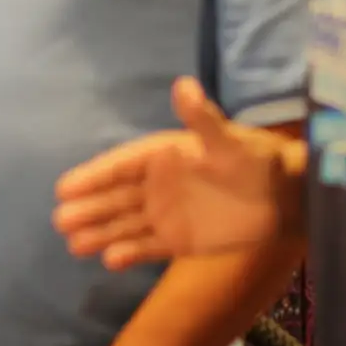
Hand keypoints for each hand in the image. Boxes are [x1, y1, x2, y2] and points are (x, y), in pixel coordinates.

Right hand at [54, 78, 292, 268]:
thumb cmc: (257, 161)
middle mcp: (159, 184)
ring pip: (125, 223)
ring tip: (72, 244)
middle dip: (89, 208)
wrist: (285, 197)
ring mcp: (167, 213)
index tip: (65, 187)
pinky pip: (147, 247)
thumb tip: (184, 85)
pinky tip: (108, 261)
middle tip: (60, 220)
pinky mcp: (180, 240)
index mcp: (164, 156)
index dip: (94, 176)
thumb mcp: (230, 140)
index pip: (122, 165)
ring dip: (100, 232)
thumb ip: (203, 118)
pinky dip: (128, 253)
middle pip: (116, 197)